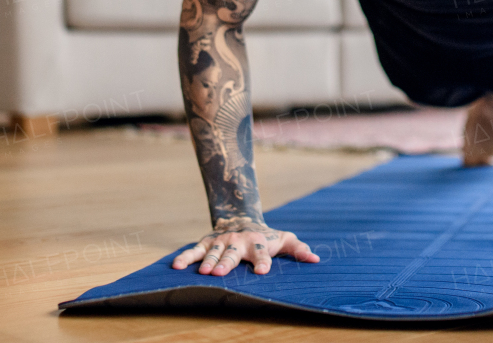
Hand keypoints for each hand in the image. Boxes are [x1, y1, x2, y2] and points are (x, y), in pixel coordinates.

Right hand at [170, 219, 318, 275]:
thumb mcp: (284, 239)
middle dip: (226, 263)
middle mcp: (238, 242)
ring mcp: (221, 241)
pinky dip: (185, 257)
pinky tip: (176, 267)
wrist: (242, 218)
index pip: (261, 253)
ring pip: (213, 252)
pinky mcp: (207, 242)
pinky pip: (194, 250)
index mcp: (258, 243)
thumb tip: (316, 260)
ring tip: (201, 273)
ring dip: (206, 262)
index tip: (262, 271)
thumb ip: (299, 249)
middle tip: (219, 273)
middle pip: (232, 254)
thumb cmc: (267, 236)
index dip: (262, 261)